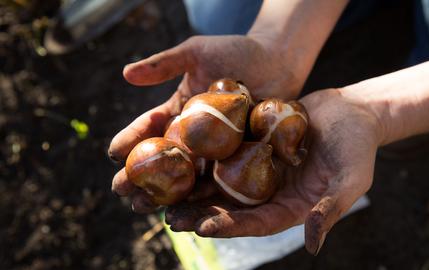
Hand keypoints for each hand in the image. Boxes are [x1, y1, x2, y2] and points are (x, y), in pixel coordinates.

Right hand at [109, 34, 303, 211]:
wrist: (277, 62)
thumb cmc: (237, 52)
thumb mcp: (197, 53)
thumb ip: (164, 64)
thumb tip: (125, 74)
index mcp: (177, 112)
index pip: (148, 128)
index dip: (129, 140)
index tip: (114, 153)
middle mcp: (191, 135)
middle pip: (160, 159)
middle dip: (138, 175)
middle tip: (122, 191)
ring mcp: (213, 150)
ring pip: (184, 176)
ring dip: (164, 193)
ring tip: (146, 207)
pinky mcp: (237, 160)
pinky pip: (218, 179)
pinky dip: (202, 195)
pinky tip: (189, 208)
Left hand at [164, 89, 382, 254]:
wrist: (353, 111)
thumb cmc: (358, 146)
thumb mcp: (351, 180)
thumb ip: (330, 210)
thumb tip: (313, 245)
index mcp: (292, 206)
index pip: (258, 222)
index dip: (232, 226)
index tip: (204, 229)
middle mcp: (271, 191)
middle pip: (233, 207)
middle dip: (202, 214)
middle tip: (171, 218)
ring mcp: (261, 167)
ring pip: (223, 181)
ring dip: (195, 188)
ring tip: (165, 194)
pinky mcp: (255, 143)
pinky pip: (227, 151)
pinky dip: (205, 154)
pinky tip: (180, 153)